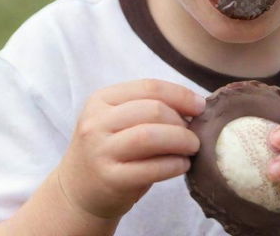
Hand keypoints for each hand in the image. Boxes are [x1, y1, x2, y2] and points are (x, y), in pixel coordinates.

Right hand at [57, 79, 204, 220]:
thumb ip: (148, 107)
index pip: (149, 86)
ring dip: (180, 140)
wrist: (78, 192)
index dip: (181, 94)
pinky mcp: (109, 179)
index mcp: (102, 99)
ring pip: (150, 136)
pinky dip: (173, 165)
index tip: (200, 106)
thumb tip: (195, 106)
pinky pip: (150, 168)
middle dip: (181, 120)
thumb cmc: (111, 149)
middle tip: (194, 133)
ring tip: (192, 147)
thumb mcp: (120, 120)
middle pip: (152, 110)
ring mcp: (100, 151)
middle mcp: (96, 122)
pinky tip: (183, 165)